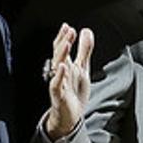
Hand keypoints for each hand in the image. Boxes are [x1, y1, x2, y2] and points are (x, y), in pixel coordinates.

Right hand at [44, 23, 94, 140]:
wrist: (70, 116)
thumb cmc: (74, 92)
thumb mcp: (82, 68)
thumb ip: (84, 50)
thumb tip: (86, 31)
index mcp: (65, 65)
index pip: (61, 48)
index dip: (64, 37)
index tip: (68, 26)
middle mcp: (59, 73)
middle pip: (59, 54)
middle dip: (63, 42)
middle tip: (69, 31)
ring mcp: (58, 83)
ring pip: (57, 67)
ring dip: (61, 55)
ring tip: (67, 43)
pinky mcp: (58, 95)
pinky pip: (56, 84)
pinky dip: (59, 76)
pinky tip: (63, 66)